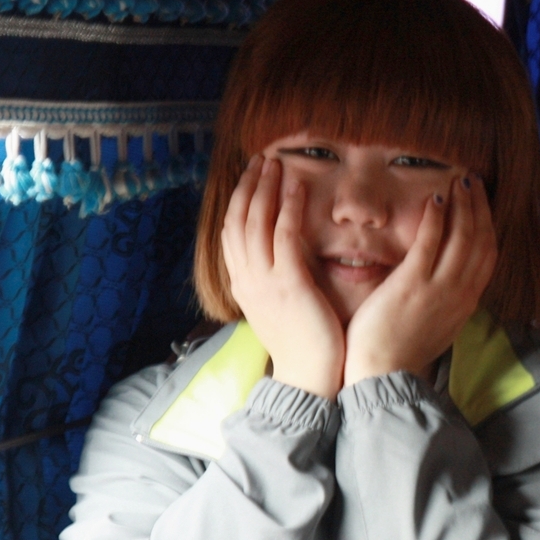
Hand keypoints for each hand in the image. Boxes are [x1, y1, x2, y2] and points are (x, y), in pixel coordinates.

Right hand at [221, 156, 344, 399]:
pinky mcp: (288, 284)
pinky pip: (284, 236)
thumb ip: (276, 282)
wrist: (308, 380)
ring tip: (273, 163)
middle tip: (259, 160)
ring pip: (255, 222)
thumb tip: (284, 262)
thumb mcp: (279, 309)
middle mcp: (247, 279)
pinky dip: (287, 208)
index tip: (249, 179)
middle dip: (247, 186)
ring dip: (264, 188)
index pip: (232, 234)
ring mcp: (264, 281)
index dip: (239, 203)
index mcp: (243, 285)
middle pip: (238, 221)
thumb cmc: (303, 347)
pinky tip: (296, 188)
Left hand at [343, 171, 497, 386]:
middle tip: (473, 181)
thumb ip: (446, 302)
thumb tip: (447, 283)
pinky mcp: (413, 285)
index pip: (488, 256)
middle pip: (481, 241)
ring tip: (459, 180)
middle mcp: (460, 293)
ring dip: (464, 204)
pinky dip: (437, 217)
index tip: (481, 203)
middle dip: (480, 207)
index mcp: (466, 303)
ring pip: (463, 237)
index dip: (487, 224)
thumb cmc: (401, 352)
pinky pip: (431, 243)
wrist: (383, 374)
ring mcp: (439, 289)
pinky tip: (435, 197)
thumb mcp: (437, 327)